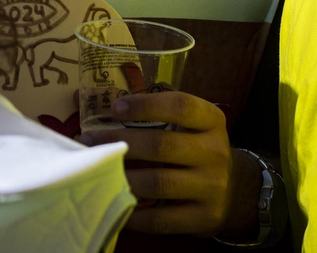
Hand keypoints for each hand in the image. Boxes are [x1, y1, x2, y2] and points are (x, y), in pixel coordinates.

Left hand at [79, 91, 259, 236]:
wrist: (233, 189)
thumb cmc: (195, 148)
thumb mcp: (188, 125)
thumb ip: (150, 111)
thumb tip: (83, 97)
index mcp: (212, 120)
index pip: (181, 106)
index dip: (147, 105)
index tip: (116, 107)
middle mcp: (216, 151)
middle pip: (162, 145)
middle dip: (120, 142)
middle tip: (89, 142)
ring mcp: (212, 187)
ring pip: (158, 182)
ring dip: (122, 177)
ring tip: (97, 171)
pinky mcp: (204, 217)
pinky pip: (161, 219)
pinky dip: (133, 213)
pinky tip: (114, 201)